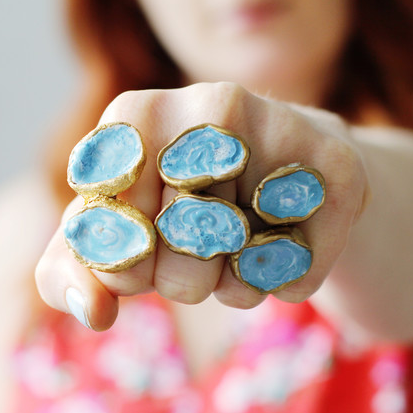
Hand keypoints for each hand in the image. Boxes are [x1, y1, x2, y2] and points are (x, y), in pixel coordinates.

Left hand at [35, 82, 369, 329]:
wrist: (286, 183)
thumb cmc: (189, 207)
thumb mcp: (119, 232)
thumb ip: (74, 270)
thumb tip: (92, 310)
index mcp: (138, 113)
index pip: (112, 231)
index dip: (128, 262)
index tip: (145, 249)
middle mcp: (212, 103)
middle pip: (179, 248)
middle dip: (183, 275)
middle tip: (200, 247)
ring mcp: (282, 126)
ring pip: (241, 266)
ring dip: (235, 282)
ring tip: (242, 244)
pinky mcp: (338, 169)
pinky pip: (296, 271)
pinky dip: (284, 283)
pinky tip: (285, 247)